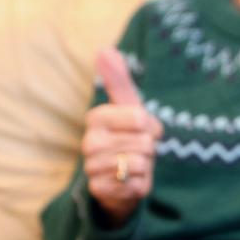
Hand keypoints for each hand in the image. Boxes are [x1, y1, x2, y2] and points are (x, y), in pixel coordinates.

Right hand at [81, 47, 163, 226]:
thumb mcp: (129, 107)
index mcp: (96, 118)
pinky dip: (141, 184)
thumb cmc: (128, 137)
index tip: (141, 129)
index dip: (150, 127)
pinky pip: (136, 184)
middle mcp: (89, 142)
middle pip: (143, 143)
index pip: (140, 118)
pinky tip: (130, 181)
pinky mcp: (100, 190)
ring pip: (140, 163)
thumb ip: (119, 81)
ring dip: (145, 166)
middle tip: (138, 150)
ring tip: (133, 164)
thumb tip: (104, 49)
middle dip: (149, 149)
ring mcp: (92, 167)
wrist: (121, 178)